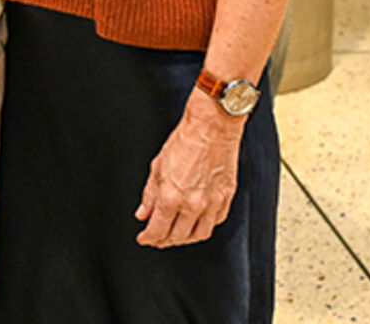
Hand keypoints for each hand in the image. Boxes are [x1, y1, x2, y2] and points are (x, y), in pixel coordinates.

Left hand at [134, 96, 244, 247]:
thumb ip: (150, 194)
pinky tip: (195, 224)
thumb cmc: (185, 141)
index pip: (158, 229)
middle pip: (178, 236)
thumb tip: (143, 213)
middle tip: (157, 238)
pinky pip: (215, 222)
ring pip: (199, 234)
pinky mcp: (226, 199)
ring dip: (184, 239)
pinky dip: (203, 227)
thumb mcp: (157, 167)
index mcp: (172, 196)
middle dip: (164, 240)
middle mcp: (193, 204)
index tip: (144, 239)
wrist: (211, 128)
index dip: (149, 238)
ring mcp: (212, 203)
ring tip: (175, 235)